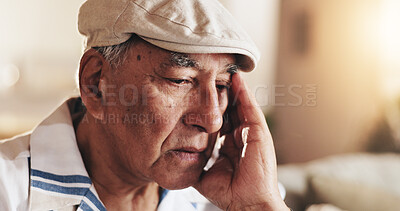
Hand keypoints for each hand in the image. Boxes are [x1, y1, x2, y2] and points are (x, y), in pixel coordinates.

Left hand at [194, 73, 288, 210]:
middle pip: (229, 108)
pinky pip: (250, 107)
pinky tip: (236, 79)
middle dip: (220, 93)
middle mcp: (240, 135)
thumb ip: (193, 163)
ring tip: (221, 70)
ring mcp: (251, 132)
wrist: (245, 202)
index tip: (197, 94)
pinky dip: (244, 92)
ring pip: (240, 104)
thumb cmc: (227, 192)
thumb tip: (177, 157)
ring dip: (231, 87)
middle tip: (209, 74)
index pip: (218, 120)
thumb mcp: (204, 172)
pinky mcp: (259, 131)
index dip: (209, 107)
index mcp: (229, 144)